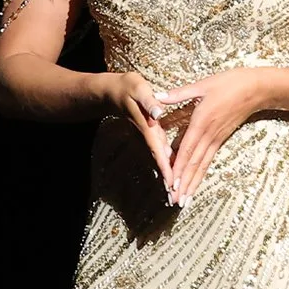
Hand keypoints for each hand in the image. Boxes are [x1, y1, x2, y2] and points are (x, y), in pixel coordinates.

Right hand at [100, 72, 171, 192]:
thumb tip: (159, 112)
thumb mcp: (139, 89)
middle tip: (174, 200)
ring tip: (174, 194)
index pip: (159, 151)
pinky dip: (167, 164)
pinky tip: (173, 175)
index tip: (171, 185)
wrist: (113, 92)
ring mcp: (151, 136)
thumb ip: (149, 101)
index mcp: (149, 127)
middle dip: (168, 180)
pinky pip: (162, 152)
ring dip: (168, 176)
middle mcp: (151, 135)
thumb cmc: (128, 88)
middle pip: (161, 161)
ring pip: (161, 159)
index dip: (166, 168)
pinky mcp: (153, 133)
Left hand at [157, 68, 267, 207]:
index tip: (171, 183)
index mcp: (201, 122)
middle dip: (184, 183)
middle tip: (176, 201)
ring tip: (185, 200)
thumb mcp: (203, 85)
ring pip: (202, 166)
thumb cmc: (230, 83)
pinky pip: (208, 160)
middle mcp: (208, 135)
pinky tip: (195, 183)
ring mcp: (216, 139)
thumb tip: (157, 96)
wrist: (256, 89)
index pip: (187, 149)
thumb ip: (179, 93)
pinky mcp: (221, 139)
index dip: (178, 167)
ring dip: (192, 184)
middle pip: (194, 163)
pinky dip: (200, 174)